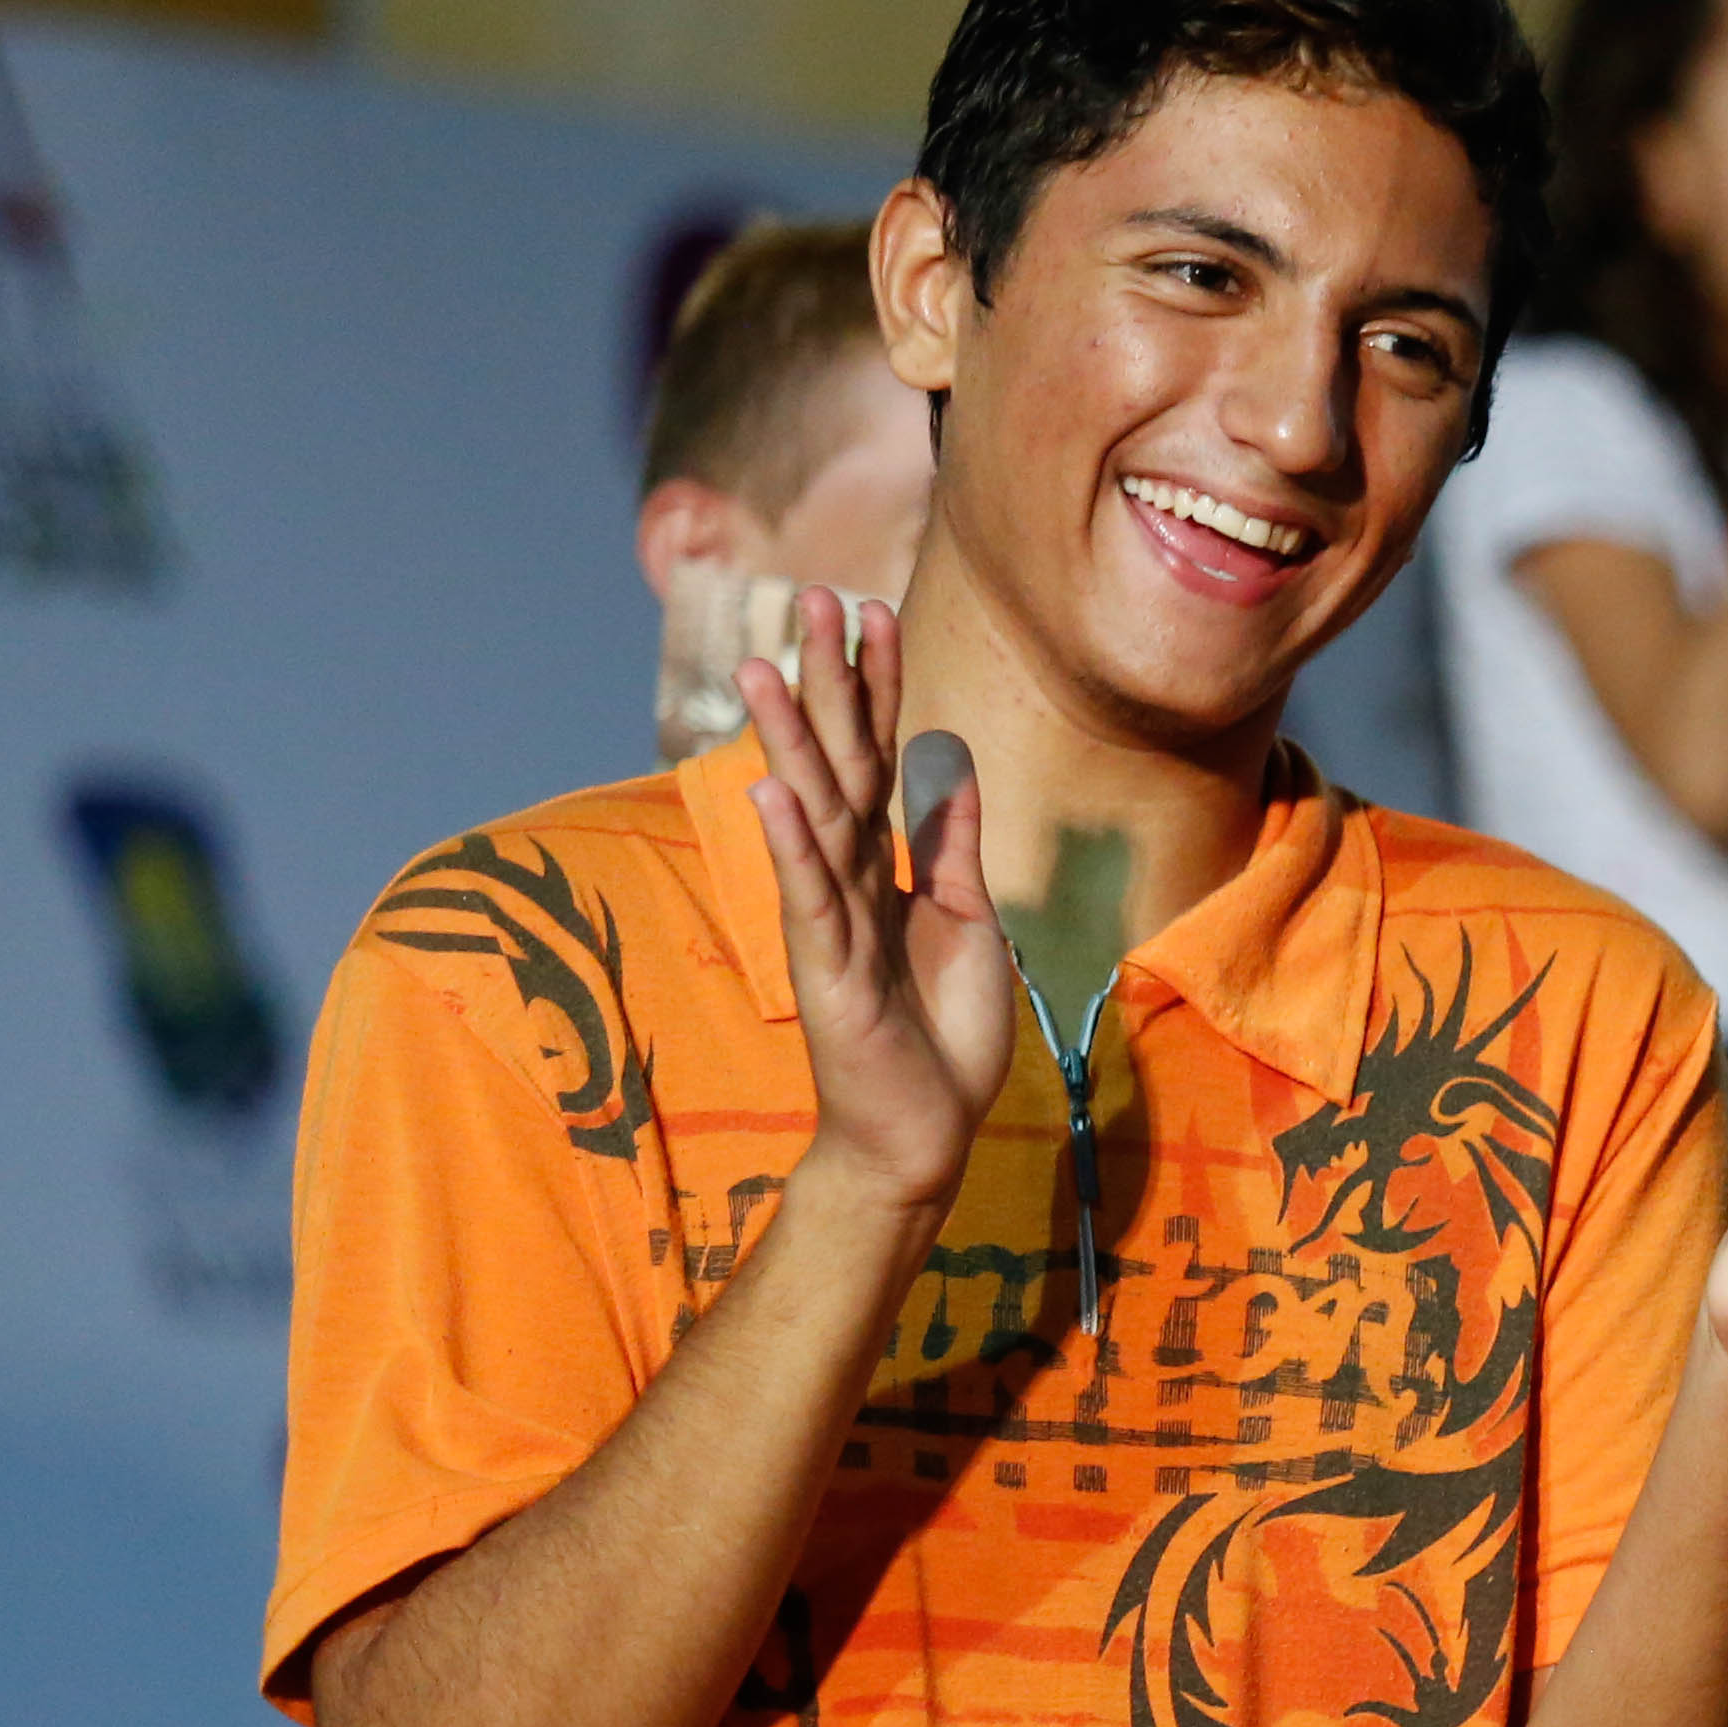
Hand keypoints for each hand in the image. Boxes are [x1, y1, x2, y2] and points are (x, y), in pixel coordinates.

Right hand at [741, 593, 1012, 1218]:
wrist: (924, 1128)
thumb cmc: (943, 1030)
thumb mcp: (966, 918)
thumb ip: (950, 844)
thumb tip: (948, 763)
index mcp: (884, 863)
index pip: (879, 754)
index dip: (878, 683)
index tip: (872, 608)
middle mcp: (847, 877)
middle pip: (836, 761)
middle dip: (827, 682)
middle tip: (814, 597)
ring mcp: (830, 920)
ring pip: (809, 814)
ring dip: (787, 742)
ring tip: (761, 669)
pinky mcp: (826, 970)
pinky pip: (810, 896)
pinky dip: (791, 844)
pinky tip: (770, 790)